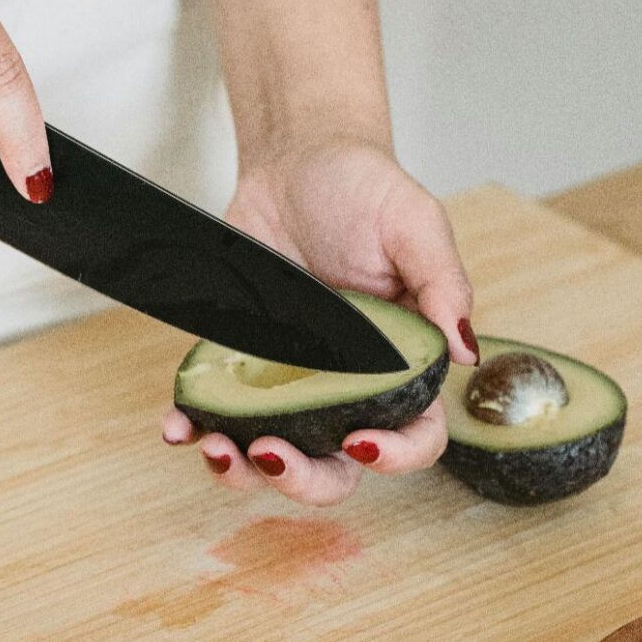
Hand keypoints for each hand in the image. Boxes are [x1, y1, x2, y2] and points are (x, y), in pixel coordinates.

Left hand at [164, 135, 478, 506]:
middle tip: (272, 453)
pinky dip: (194, 427)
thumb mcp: (415, 225)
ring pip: (272, 456)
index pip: (415, 437)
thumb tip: (464, 354)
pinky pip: (219, 412)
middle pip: (336, 469)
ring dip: (241, 471)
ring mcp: (290, 385)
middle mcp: (348, 390)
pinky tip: (177, 426)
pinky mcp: (240, 366)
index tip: (358, 439)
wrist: (295, 162)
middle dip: (302, 480)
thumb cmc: (365, 190)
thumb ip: (443, 286)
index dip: (395, 456)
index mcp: (402, 370)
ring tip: (215, 447)